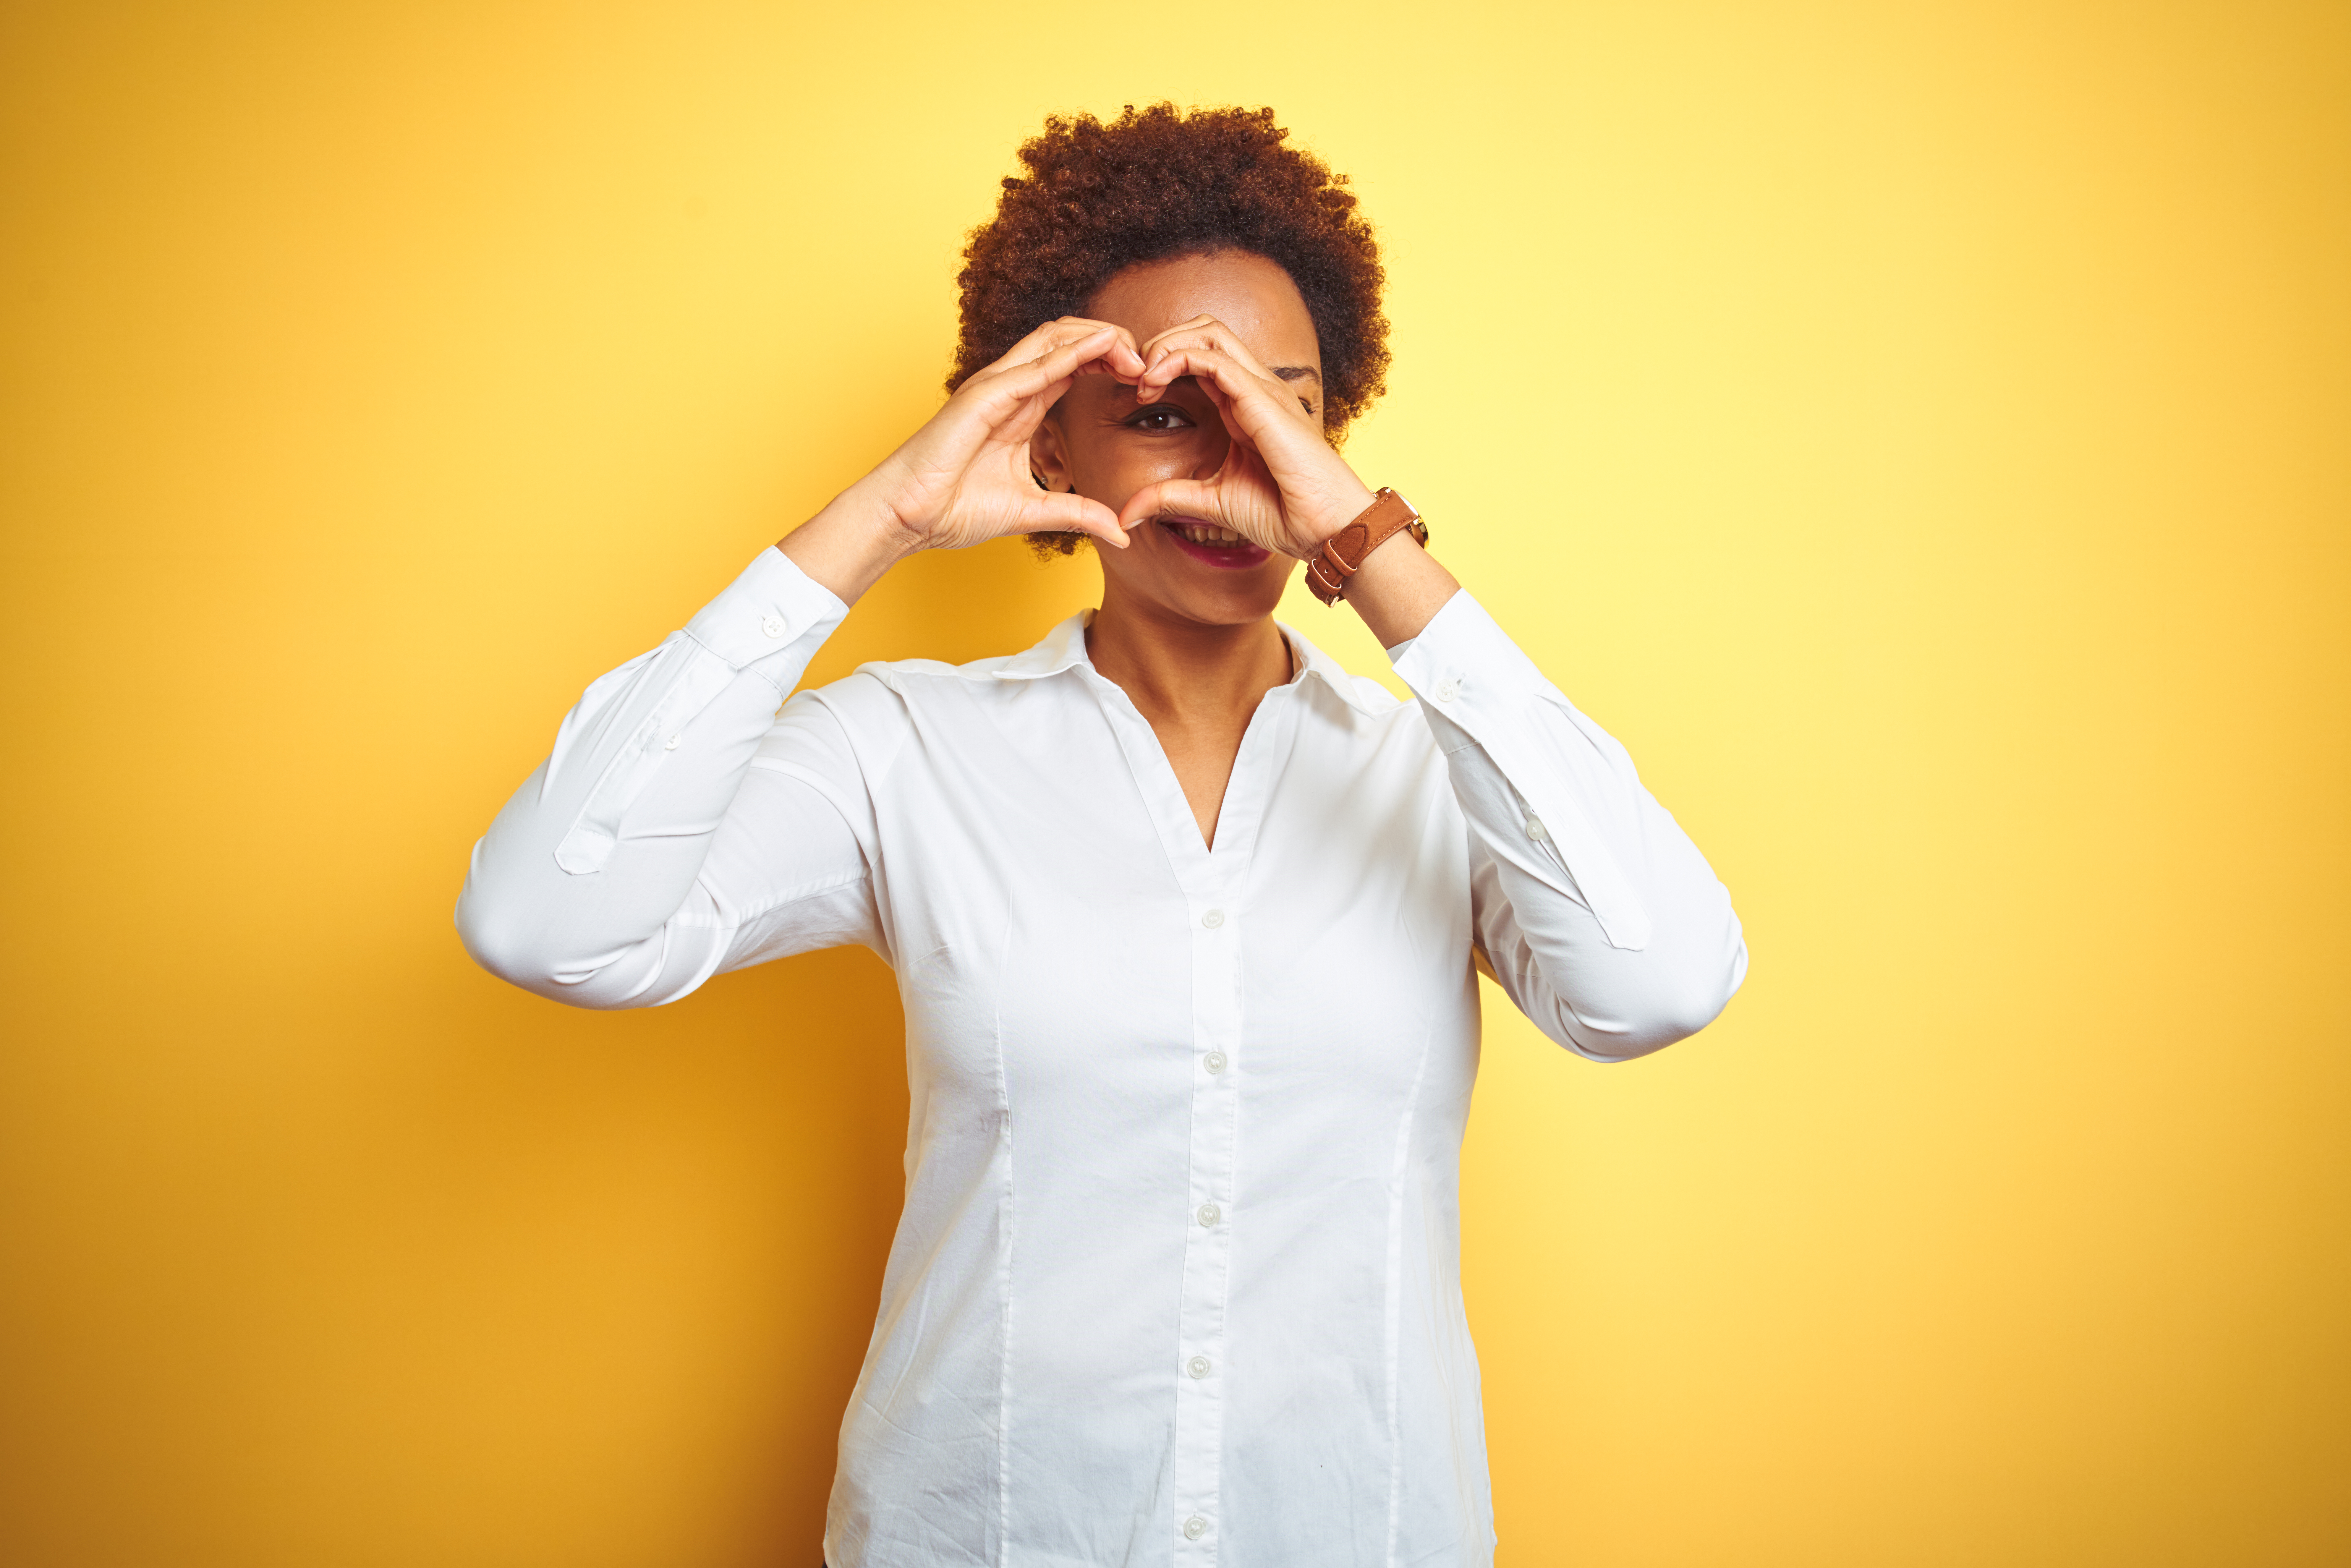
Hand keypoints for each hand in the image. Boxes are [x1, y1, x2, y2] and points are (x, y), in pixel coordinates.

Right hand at [854, 317, 1147, 552]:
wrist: (909, 517)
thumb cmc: (954, 508)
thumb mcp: (1034, 511)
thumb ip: (1078, 514)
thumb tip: (1120, 533)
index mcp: (1022, 407)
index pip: (1073, 365)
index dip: (1111, 363)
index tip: (1146, 381)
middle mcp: (1010, 388)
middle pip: (1069, 340)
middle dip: (1113, 342)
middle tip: (1151, 362)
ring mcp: (996, 386)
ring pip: (1054, 339)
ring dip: (1099, 338)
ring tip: (1136, 351)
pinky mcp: (984, 396)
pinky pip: (1035, 366)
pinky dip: (1073, 353)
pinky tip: (1105, 350)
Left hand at [1113, 316, 1376, 558]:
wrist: (1325, 529)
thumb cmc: (1284, 514)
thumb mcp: (1211, 502)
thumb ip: (1170, 498)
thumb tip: (1127, 514)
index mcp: (1244, 404)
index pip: (1201, 355)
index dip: (1163, 362)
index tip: (1139, 393)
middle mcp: (1255, 388)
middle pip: (1204, 331)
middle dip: (1162, 342)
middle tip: (1136, 378)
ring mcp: (1262, 389)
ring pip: (1208, 333)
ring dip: (1166, 345)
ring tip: (1143, 378)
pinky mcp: (1264, 401)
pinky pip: (1215, 360)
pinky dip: (1178, 360)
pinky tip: (1155, 383)